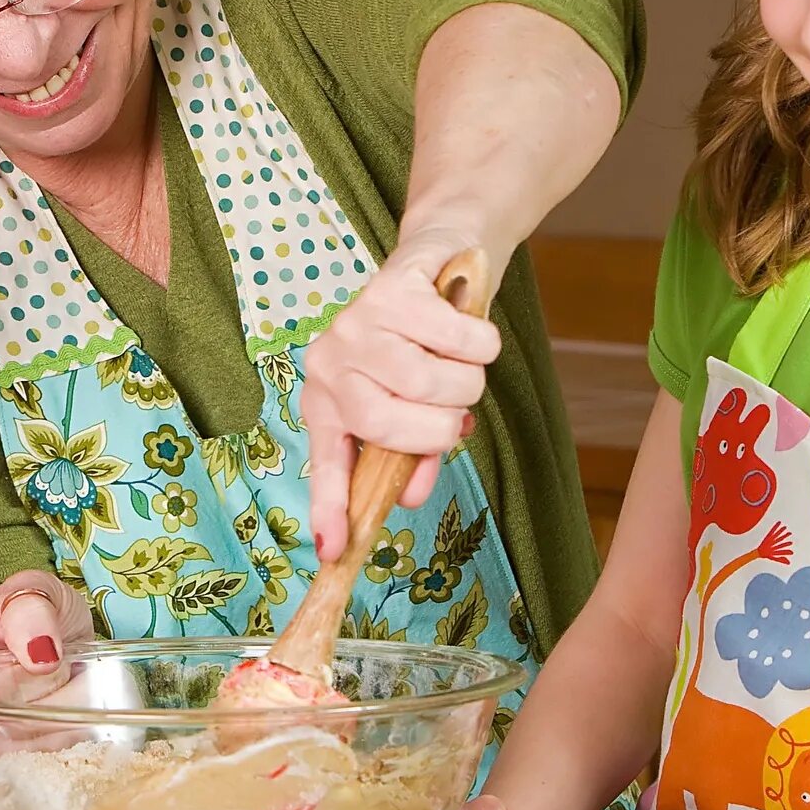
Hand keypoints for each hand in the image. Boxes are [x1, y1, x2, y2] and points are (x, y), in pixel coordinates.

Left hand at [302, 227, 500, 559]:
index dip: (329, 507)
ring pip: (434, 383)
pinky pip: (463, 342)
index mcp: (330, 400)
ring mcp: (358, 322)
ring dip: (468, 379)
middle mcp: (331, 362)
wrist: (442, 258)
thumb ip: (412, 452)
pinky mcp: (393, 288)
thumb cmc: (426, 342)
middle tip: (452, 402)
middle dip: (443, 422)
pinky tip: (466, 325)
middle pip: (393, 424)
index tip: (334, 551)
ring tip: (458, 358)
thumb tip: (410, 497)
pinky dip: (481, 342)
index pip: (328, 462)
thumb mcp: (415, 404)